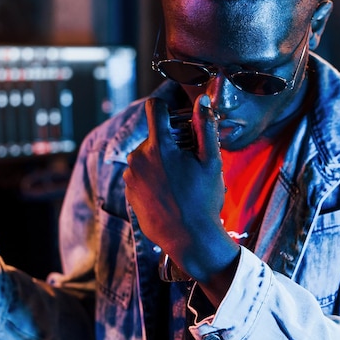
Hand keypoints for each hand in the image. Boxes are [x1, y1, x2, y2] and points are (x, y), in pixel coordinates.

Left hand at [124, 95, 239, 301]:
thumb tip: (203, 100)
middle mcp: (138, 158)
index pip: (155, 109)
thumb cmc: (203, 200)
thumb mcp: (211, 162)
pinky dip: (152, 180)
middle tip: (187, 165)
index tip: (177, 121)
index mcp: (158, 146)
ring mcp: (130, 177)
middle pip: (153, 137)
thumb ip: (205, 127)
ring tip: (178, 184)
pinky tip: (168, 196)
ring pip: (146, 157)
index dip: (167, 110)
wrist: (189, 238)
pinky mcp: (128, 193)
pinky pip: (140, 176)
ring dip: (160, 164)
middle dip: (168, 145)